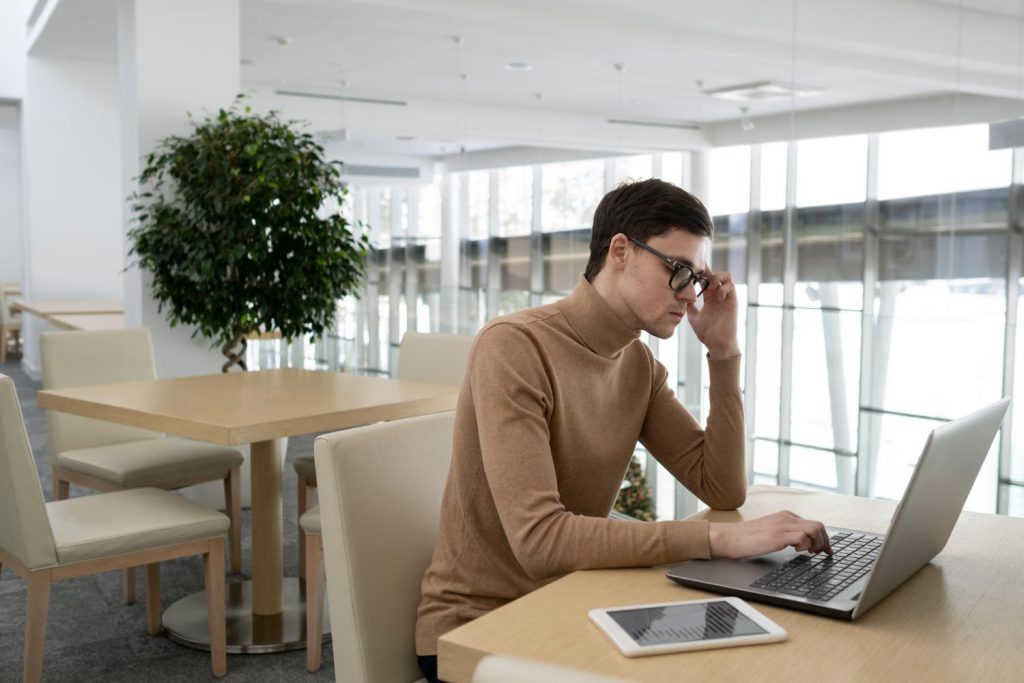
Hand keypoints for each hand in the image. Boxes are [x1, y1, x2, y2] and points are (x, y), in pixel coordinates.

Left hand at [685, 269, 739, 358]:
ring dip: (717, 278)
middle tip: (701, 280)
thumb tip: (682, 298)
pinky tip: (716, 296)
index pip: (707, 280)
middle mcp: (718, 296)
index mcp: (709, 299)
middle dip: (709, 273)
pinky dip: (723, 286)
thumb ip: (690, 307)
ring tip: (709, 287)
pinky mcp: (733, 302)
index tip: (692, 274)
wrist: (718, 344)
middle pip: (717, 274)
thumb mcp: (694, 318)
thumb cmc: (707, 334)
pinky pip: (732, 286)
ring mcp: (726, 298)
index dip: (701, 274)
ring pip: (727, 276)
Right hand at [708, 510, 832, 558]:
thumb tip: (801, 542)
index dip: (824, 538)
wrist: (728, 537)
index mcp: (785, 516)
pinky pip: (803, 537)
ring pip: (814, 529)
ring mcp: (782, 525)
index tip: (826, 550)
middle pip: (818, 525)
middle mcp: (786, 517)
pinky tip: (796, 551)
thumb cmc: (745, 537)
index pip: (813, 523)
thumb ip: (785, 532)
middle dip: (825, 542)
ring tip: (809, 553)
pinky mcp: (777, 536)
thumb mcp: (769, 531)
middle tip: (822, 554)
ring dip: (817, 543)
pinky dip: (805, 546)